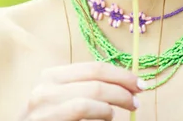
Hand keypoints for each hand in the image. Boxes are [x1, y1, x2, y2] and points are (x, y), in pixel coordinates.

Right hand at [20, 62, 143, 120]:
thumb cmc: (48, 120)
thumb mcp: (63, 100)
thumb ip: (85, 90)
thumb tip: (123, 85)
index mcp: (52, 76)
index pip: (94, 68)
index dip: (121, 74)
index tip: (139, 83)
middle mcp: (44, 87)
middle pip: (95, 80)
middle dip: (123, 88)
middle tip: (138, 99)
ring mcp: (42, 106)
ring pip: (90, 96)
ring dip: (115, 102)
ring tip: (123, 111)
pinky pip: (80, 110)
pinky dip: (101, 114)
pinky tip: (108, 119)